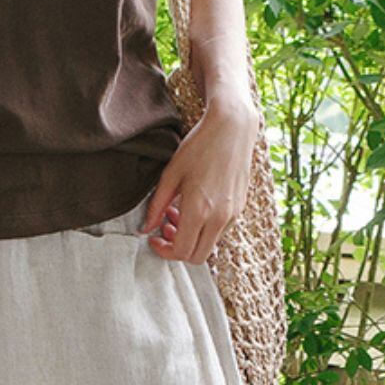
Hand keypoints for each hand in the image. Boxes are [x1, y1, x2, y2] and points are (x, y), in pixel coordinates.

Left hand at [138, 83, 259, 264]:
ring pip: (209, 245)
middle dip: (178, 249)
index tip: (154, 239)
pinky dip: (204, 228)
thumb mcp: (170, 175)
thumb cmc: (199, 146)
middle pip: (197, 257)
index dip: (164, 251)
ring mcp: (232, 214)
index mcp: (199, 210)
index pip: (181, 251)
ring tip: (179, 212)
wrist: (232, 127)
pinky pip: (220, 231)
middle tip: (166, 229)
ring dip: (191, 237)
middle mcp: (219, 217)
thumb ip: (156, 206)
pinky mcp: (240, 208)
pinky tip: (196, 207)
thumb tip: (145, 229)